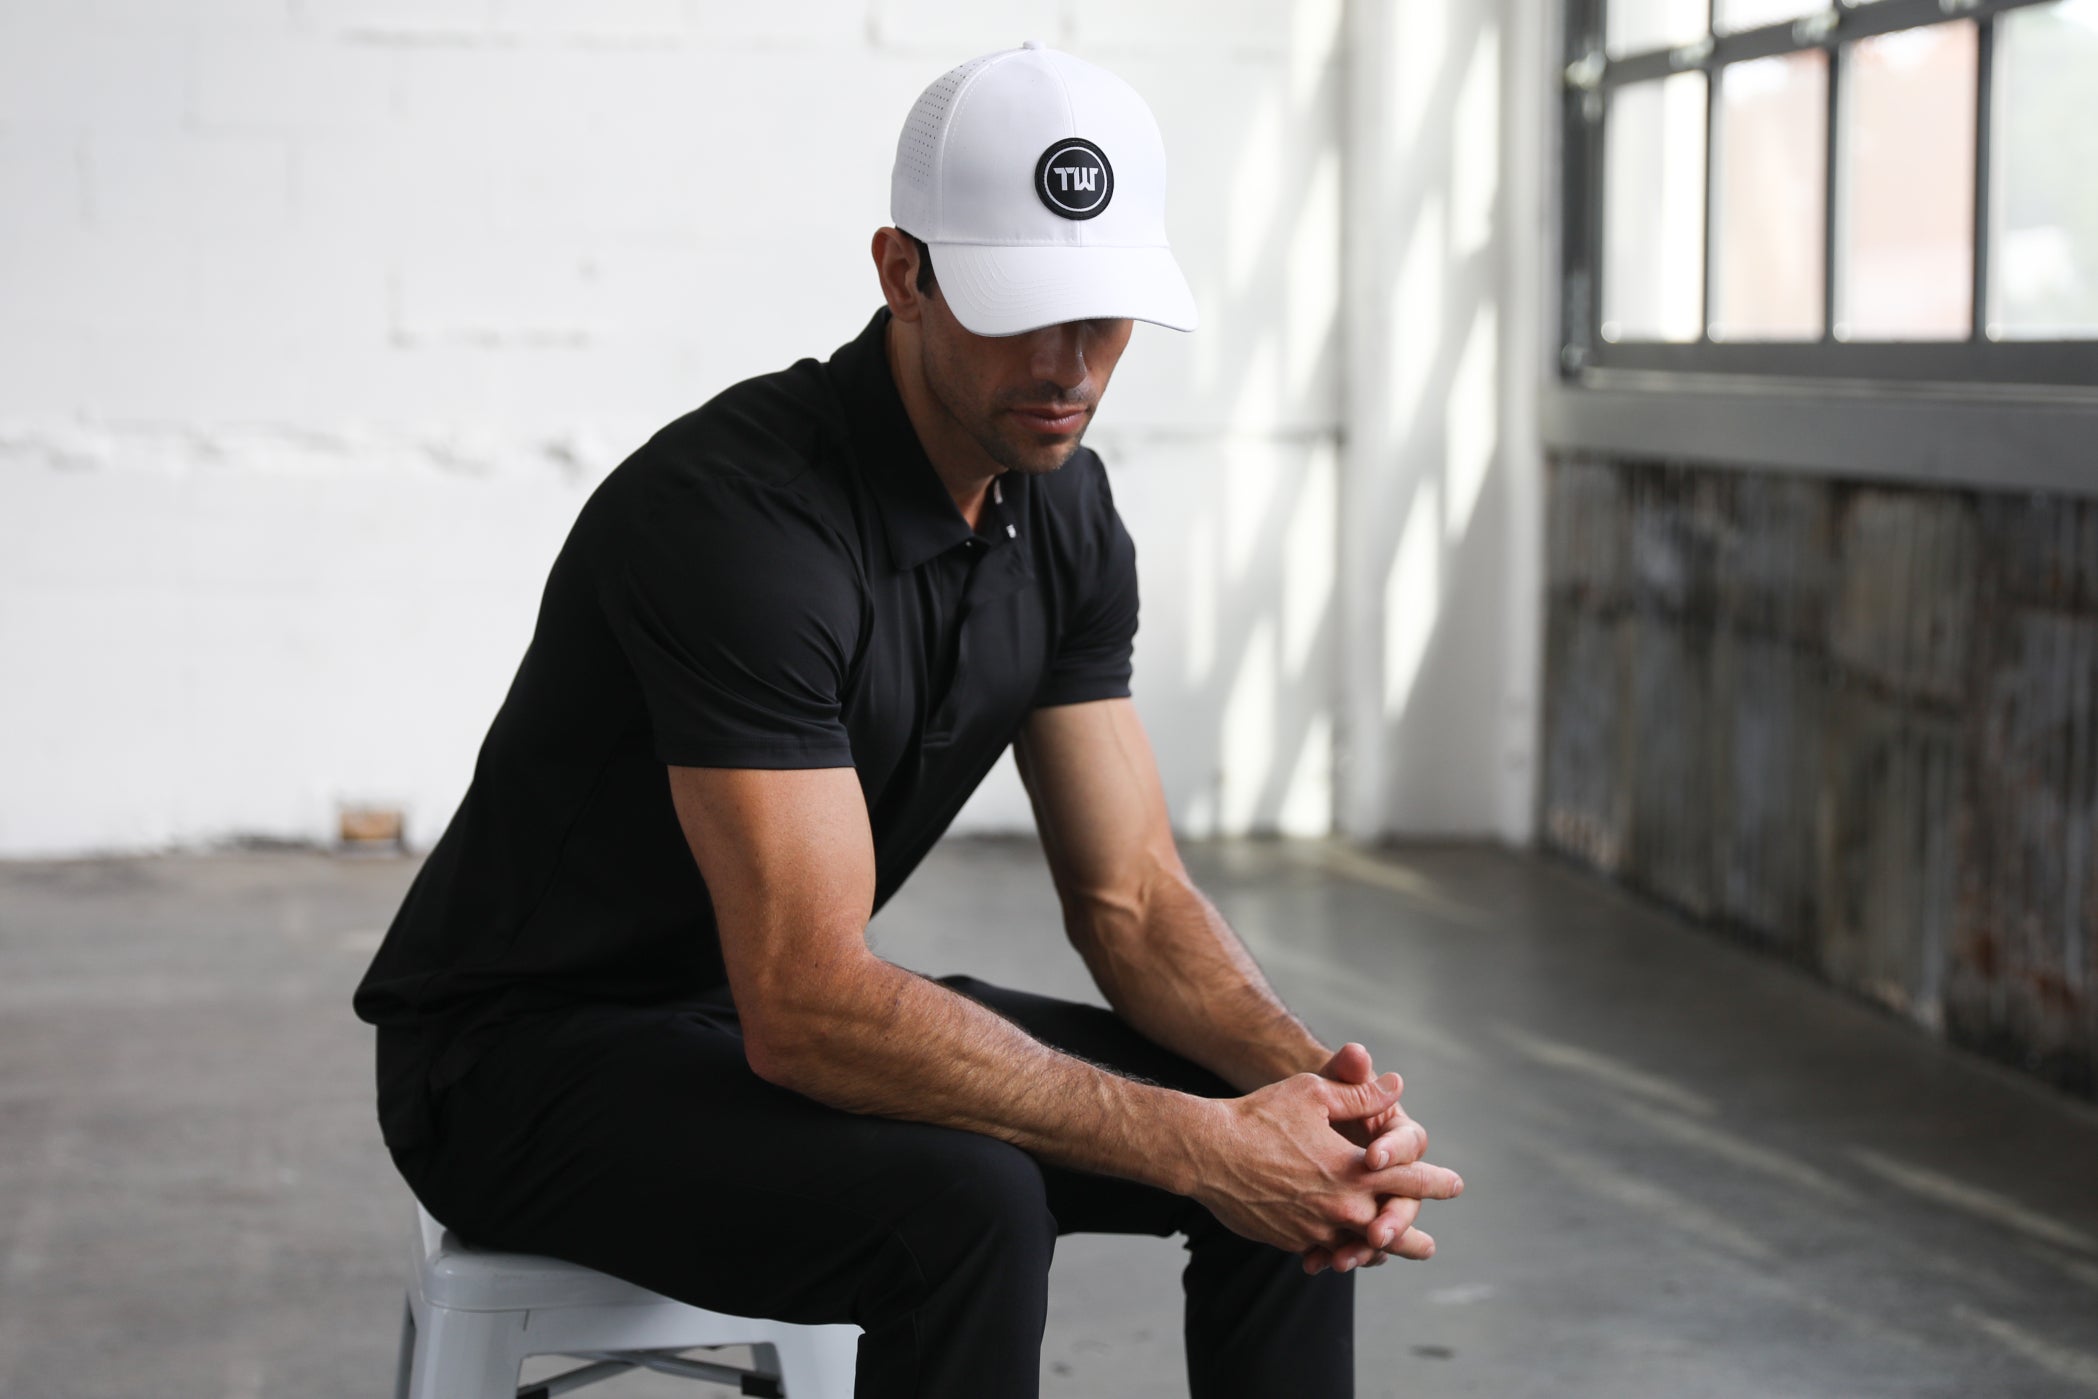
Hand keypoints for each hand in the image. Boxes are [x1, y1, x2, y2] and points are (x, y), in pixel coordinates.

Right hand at [1190, 1072, 1462, 1262]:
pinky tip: (1333, 1249)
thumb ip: (1359, 1093)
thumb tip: (1395, 1084)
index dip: (1437, 1183)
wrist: (1207, 1152)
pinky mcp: (1290, 1240)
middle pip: (1390, 1230)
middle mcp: (1341, 1207)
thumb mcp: (1313, 1093)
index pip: (1410, 1181)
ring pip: (1354, 1246)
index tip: (1456, 1186)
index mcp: (1355, 1171)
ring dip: (1372, 1251)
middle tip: (1428, 1248)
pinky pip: (1320, 1248)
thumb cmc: (1260, 1115)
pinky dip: (1331, 1248)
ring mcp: (1315, 1229)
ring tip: (1382, 1255)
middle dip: (1412, 1238)